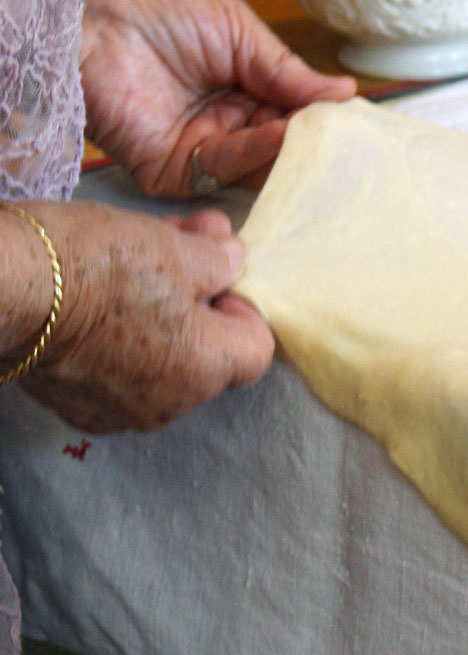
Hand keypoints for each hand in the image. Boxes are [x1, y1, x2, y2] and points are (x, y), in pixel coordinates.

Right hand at [17, 201, 272, 432]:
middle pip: (208, 351)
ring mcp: (116, 409)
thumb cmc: (97, 266)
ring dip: (163, 310)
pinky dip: (122, 333)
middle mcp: (167, 404)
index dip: (244, 304)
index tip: (218, 273)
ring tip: (143, 256)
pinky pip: (119, 368)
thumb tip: (233, 261)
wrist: (0, 290)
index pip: (255, 347)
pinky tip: (105, 292)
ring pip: (163, 357)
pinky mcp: (74, 403)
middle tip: (185, 245)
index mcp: (204, 372)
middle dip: (201, 297)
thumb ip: (218, 260)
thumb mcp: (175, 248)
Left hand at [80, 0, 354, 196]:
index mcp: (241, 85)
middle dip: (313, 135)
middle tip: (348, 131)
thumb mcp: (236, 29)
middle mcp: (225, 122)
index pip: (292, 108)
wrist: (87, 22)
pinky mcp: (176, 171)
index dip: (322, 112)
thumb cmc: (154, 10)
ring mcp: (202, 148)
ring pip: (261, 160)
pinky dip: (257, 151)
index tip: (356, 113)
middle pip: (282, 141)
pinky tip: (281, 130)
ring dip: (291, 144)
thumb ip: (286, 69)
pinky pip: (226, 168)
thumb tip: (343, 92)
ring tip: (318, 128)